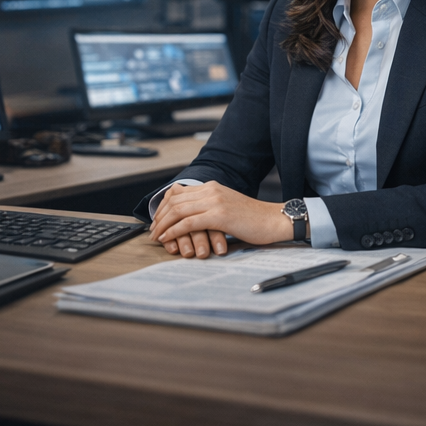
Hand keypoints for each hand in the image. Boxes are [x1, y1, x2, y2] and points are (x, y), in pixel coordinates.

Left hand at [149, 182, 292, 257]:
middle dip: (159, 216)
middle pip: (174, 200)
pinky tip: (167, 238)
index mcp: (212, 187)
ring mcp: (215, 201)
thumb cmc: (253, 219)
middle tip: (152, 231)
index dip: (162, 206)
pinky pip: (188, 222)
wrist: (273, 220)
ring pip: (178, 210)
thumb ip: (210, 206)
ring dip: (163, 224)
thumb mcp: (228, 206)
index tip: (156, 220)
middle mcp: (211, 190)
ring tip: (156, 236)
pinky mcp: (219, 215)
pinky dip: (174, 231)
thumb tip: (192, 217)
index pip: (177, 192)